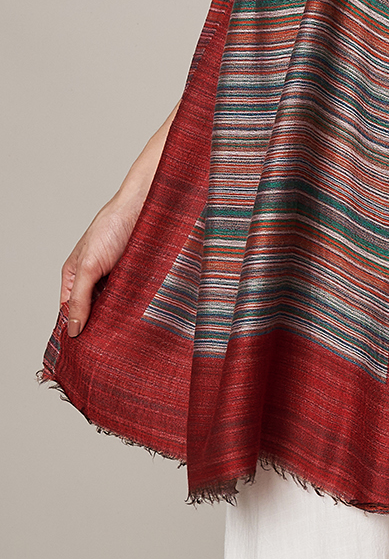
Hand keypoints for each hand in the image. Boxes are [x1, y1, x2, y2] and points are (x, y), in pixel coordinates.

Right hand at [58, 103, 177, 337]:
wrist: (149, 201)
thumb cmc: (113, 224)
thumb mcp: (89, 264)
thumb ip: (79, 298)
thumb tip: (74, 331)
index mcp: (75, 276)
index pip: (68, 313)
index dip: (73, 332)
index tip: (80, 357)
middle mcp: (97, 279)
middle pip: (93, 314)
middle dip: (99, 331)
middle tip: (106, 356)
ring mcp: (120, 278)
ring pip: (116, 309)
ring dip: (120, 322)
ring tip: (125, 345)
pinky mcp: (140, 276)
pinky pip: (137, 298)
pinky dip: (138, 310)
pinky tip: (143, 325)